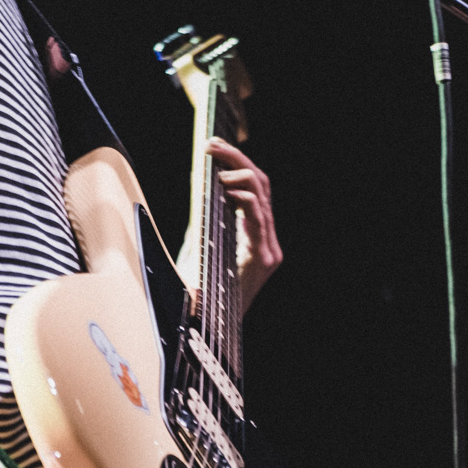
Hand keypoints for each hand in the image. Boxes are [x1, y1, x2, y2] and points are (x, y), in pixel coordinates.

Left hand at [208, 137, 283, 313]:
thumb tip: (199, 180)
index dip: (238, 163)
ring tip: (216, 161)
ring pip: (263, 196)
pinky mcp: (264, 259)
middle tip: (214, 144)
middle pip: (262, 185)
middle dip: (238, 159)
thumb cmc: (198, 288)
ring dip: (239, 172)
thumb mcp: (201, 244)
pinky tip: (225, 186)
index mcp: (255, 236)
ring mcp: (269, 249)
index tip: (216, 146)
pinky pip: (259, 219)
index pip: (255, 189)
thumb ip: (206, 217)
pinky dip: (244, 198)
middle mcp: (267, 241)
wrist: (201, 324)